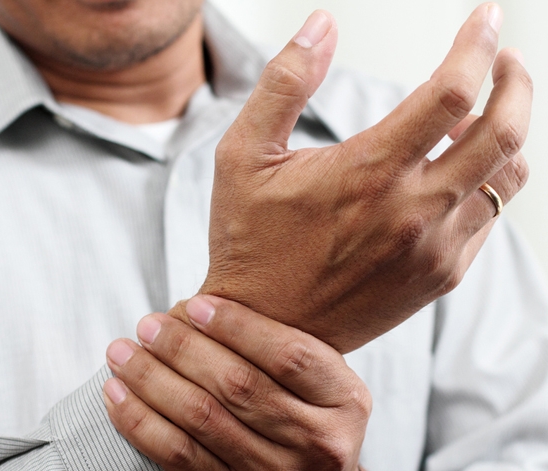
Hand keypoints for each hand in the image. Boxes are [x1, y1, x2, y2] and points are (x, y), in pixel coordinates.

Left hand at [104, 295, 369, 470]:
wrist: (308, 470)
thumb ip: (279, 344)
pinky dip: (141, 423)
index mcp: (344, 401)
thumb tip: (200, 304)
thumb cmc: (304, 405)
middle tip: (148, 324)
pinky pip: (178, 458)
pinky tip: (117, 395)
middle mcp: (318, 443)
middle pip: (240, 386)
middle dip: (184, 350)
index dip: (238, 327)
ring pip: (202, 420)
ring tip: (121, 353)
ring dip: (152, 381)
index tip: (195, 305)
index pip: (289, 356)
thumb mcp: (319, 375)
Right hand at [178, 4, 531, 352]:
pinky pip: (488, 219)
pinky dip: (485, 182)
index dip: (476, 45)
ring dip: (507, 133)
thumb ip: (283, 83)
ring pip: (507, 177)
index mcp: (367, 173)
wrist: (265, 328)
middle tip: (504, 59)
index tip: (482, 19)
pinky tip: (454, 173)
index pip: (452, 93)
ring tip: (477, 117)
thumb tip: (321, 24)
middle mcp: (412, 212)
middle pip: (504, 131)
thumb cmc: (249, 242)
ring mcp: (434, 250)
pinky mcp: (439, 276)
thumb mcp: (243, 156)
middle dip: (516, 81)